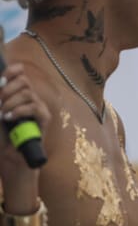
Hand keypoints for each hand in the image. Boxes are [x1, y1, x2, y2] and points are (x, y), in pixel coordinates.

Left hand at [0, 62, 50, 176]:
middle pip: (24, 80)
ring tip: (3, 114)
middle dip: (7, 89)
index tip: (1, 80)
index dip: (11, 71)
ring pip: (27, 93)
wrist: (10, 154)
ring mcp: (38, 107)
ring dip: (11, 102)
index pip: (19, 73)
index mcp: (17, 93)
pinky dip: (19, 111)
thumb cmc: (1, 134)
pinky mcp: (44, 118)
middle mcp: (30, 97)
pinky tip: (9, 118)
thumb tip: (0, 85)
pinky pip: (34, 107)